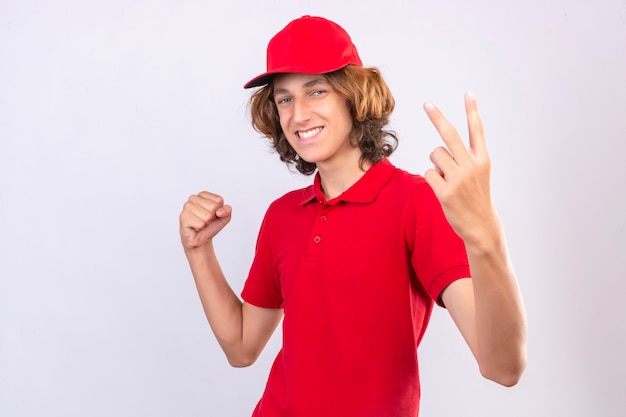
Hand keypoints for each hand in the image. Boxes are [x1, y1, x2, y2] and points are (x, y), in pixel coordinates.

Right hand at [179, 191, 231, 250]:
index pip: (219, 200)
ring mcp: (187, 207)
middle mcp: (193, 198)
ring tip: (200, 223)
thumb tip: (220, 212)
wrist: (200, 239)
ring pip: (207, 216)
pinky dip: (200, 228)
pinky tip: (195, 227)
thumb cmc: (210, 226)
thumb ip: (227, 210)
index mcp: (203, 195)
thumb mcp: (224, 217)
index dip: (219, 210)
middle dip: (212, 217)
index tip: (213, 215)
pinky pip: (200, 224)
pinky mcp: (183, 217)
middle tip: (205, 220)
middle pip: (213, 206)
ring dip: (206, 223)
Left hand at [423, 92, 497, 244]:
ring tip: (448, 179)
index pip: (477, 130)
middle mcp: (472, 166)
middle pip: (450, 135)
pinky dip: (432, 179)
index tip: (469, 93)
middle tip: (426, 103)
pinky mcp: (446, 191)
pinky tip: (443, 190)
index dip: (472, 111)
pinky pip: (428, 173)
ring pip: (435, 155)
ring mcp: (458, 178)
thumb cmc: (476, 197)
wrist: (481, 226)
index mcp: (482, 159)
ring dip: (436, 164)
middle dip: (437, 117)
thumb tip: (438, 151)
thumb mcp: (479, 174)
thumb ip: (466, 158)